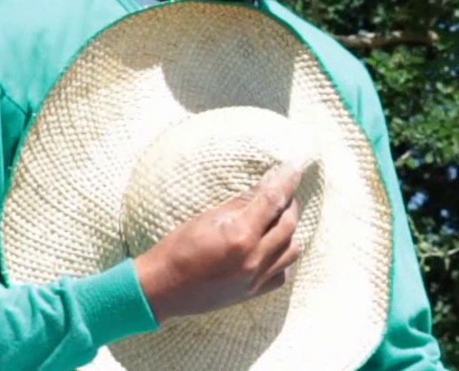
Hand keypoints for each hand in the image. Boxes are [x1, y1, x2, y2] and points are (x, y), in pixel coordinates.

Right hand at [133, 163, 300, 322]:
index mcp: (240, 236)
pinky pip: (282, 272)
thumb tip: (264, 185)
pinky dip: (282, 254)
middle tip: (282, 187)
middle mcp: (254, 259)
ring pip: (292, 250)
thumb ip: (241, 203)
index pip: (273, 200)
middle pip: (288, 224)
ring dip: (289, 229)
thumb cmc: (178, 247)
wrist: (163, 288)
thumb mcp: (207, 217)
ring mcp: (255, 280)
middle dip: (289, 202)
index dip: (286, 180)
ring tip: (277, 215)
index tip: (295, 165)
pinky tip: (270, 244)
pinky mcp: (253, 293)